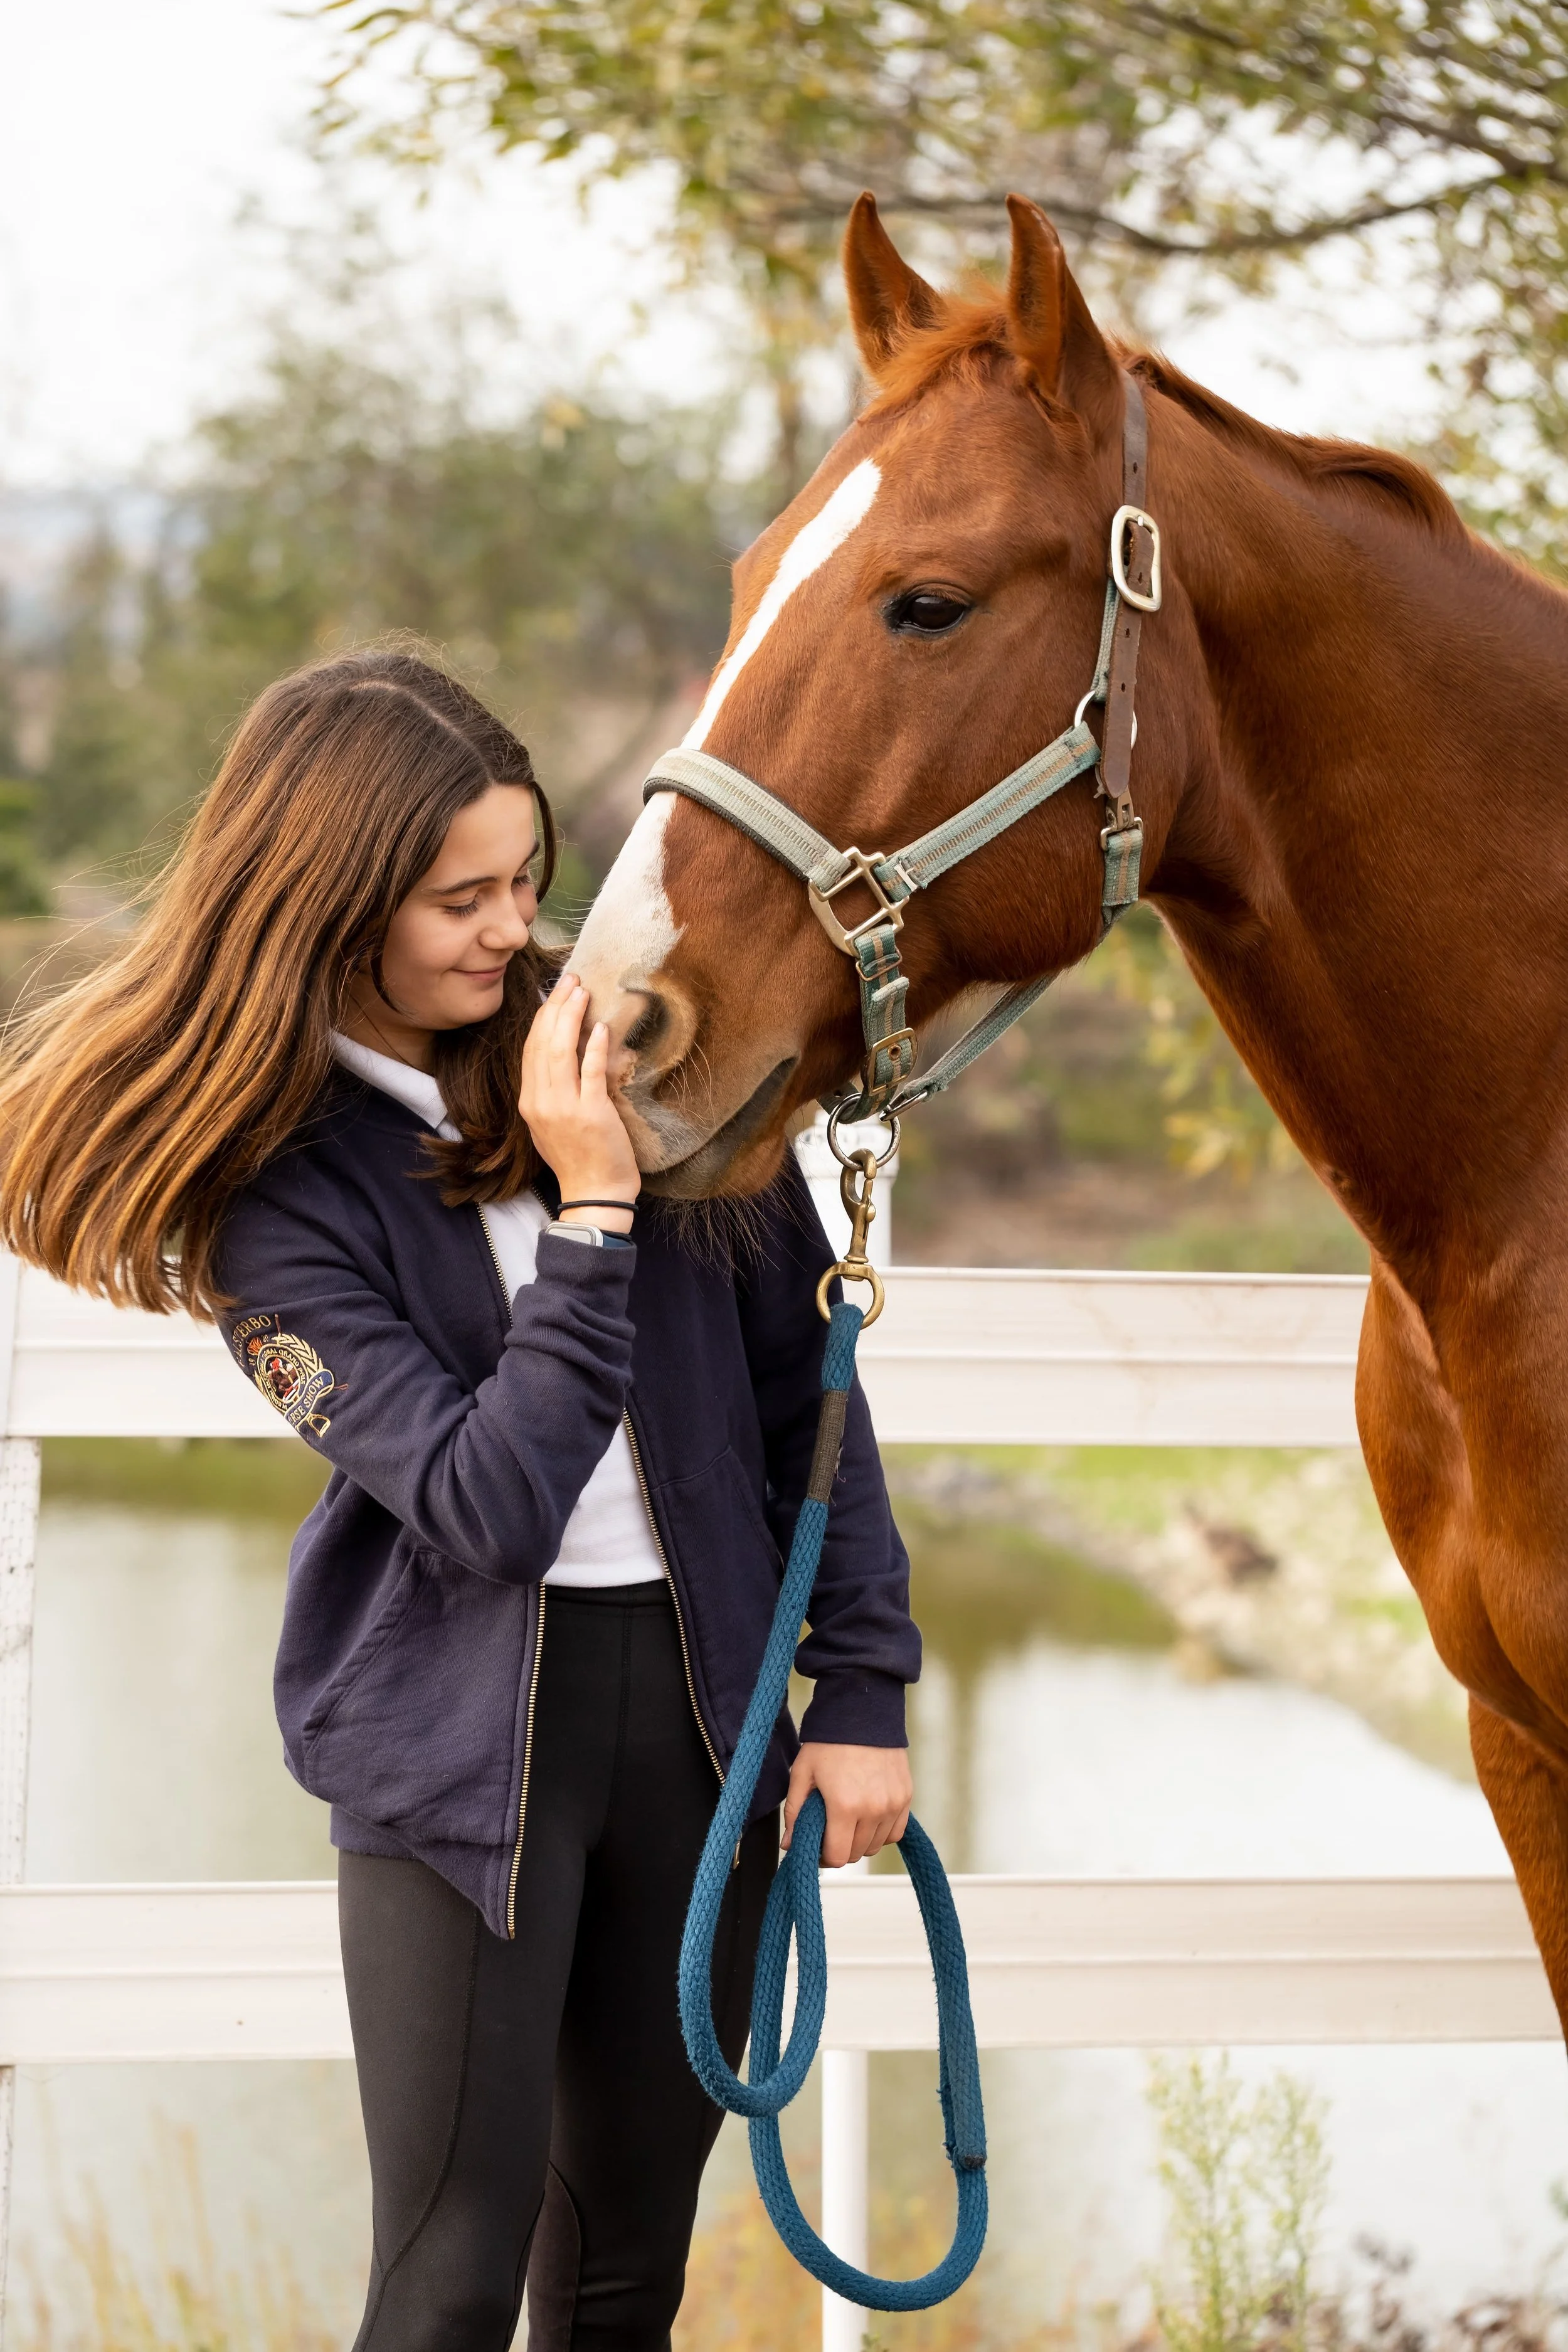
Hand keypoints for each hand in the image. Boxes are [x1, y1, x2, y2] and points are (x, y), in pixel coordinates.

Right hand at [519, 973, 640, 1229]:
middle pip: (542, 1043)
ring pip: (560, 1052)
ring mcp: (564, 1108)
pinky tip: (600, 1028)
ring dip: (571, 1018)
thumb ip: (552, 1090)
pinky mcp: (591, 1114)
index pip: (531, 1049)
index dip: (543, 1017)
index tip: (556, 993)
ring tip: (582, 992)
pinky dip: (594, 1048)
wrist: (594, 1194)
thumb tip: (562, 1054)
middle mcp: (541, 1101)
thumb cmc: (578, 1158)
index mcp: (530, 1101)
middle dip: (555, 1006)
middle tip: (571, 980)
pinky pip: (590, 1072)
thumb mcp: (551, 1122)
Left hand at [781, 1742, 912, 1867]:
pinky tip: (867, 1818)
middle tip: (829, 1831)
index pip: (837, 1856)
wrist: (861, 1711)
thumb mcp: (802, 1774)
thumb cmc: (828, 1742)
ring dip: (860, 1841)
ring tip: (847, 1821)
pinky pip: (895, 1832)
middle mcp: (874, 1809)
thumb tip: (790, 1846)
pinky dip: (881, 1832)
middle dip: (839, 1848)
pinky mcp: (906, 1796)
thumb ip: (795, 1813)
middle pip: (856, 1853)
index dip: (823, 1857)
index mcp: (844, 1806)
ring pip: (876, 1845)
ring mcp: (893, 1804)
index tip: (817, 1846)